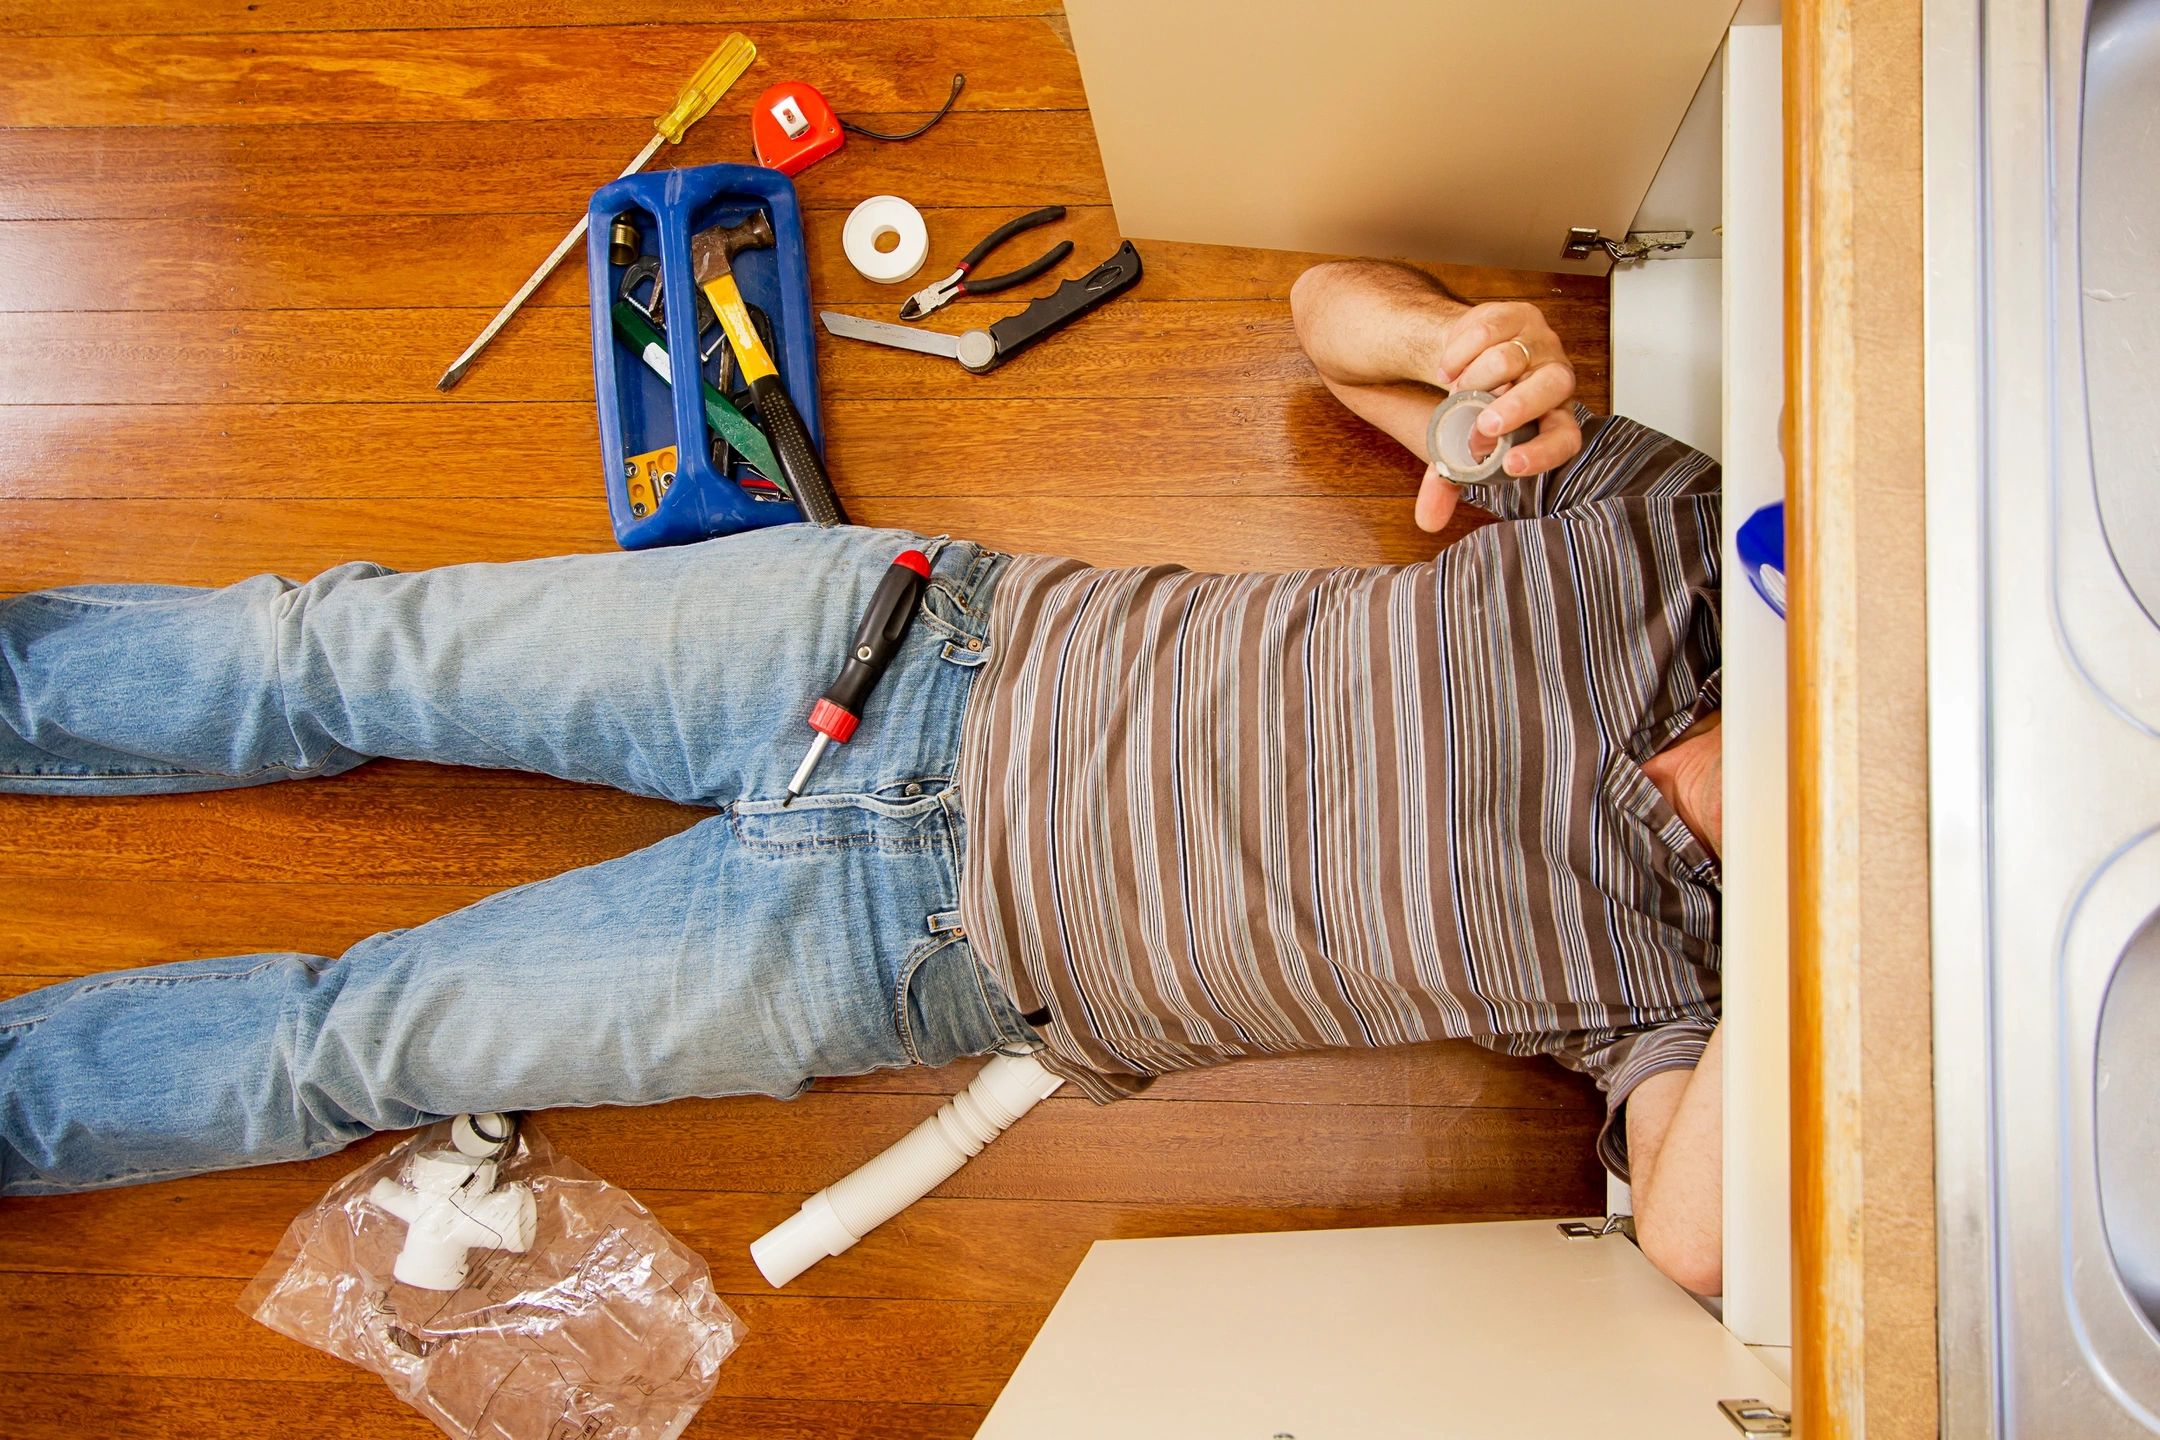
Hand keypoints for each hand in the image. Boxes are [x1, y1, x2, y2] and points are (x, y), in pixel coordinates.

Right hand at [1413, 302, 1582, 530]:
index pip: (1565, 438)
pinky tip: (1446, 366)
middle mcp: (1555, 379)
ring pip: (1511, 358)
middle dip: (1516, 408)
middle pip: (1551, 387)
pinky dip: (1459, 352)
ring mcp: (1539, 343)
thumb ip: (1447, 481)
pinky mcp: (1517, 315)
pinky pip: (1488, 330)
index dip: (1544, 453)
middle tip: (1480, 426)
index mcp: (1551, 418)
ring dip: (1474, 379)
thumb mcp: (1458, 446)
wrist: (1461, 359)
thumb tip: (1427, 522)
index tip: (1511, 465)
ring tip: (1455, 389)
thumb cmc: (1471, 408)